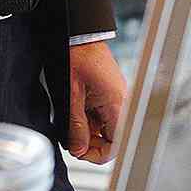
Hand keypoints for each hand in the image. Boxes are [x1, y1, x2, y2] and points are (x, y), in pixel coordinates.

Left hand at [67, 41, 126, 164]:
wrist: (79, 35)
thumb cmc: (77, 57)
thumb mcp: (72, 96)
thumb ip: (76, 126)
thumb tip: (78, 150)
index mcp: (116, 104)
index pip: (116, 144)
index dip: (97, 155)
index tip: (79, 152)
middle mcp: (121, 102)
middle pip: (112, 138)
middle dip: (90, 143)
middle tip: (70, 140)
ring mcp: (116, 98)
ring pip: (105, 128)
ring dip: (87, 131)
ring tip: (69, 124)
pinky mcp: (109, 94)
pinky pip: (102, 115)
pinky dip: (88, 119)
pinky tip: (74, 113)